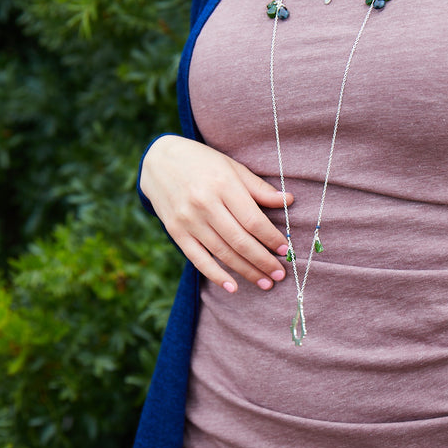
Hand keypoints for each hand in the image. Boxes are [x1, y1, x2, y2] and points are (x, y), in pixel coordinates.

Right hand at [140, 135, 292, 291]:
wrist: (159, 160)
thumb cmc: (203, 162)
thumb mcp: (232, 168)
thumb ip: (258, 188)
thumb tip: (288, 201)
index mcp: (223, 185)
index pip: (253, 220)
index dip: (271, 238)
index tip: (285, 250)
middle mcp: (205, 204)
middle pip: (240, 240)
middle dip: (263, 261)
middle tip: (280, 274)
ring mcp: (188, 220)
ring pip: (222, 253)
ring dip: (246, 271)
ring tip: (265, 283)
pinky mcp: (176, 231)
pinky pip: (198, 259)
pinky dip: (216, 275)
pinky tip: (233, 287)